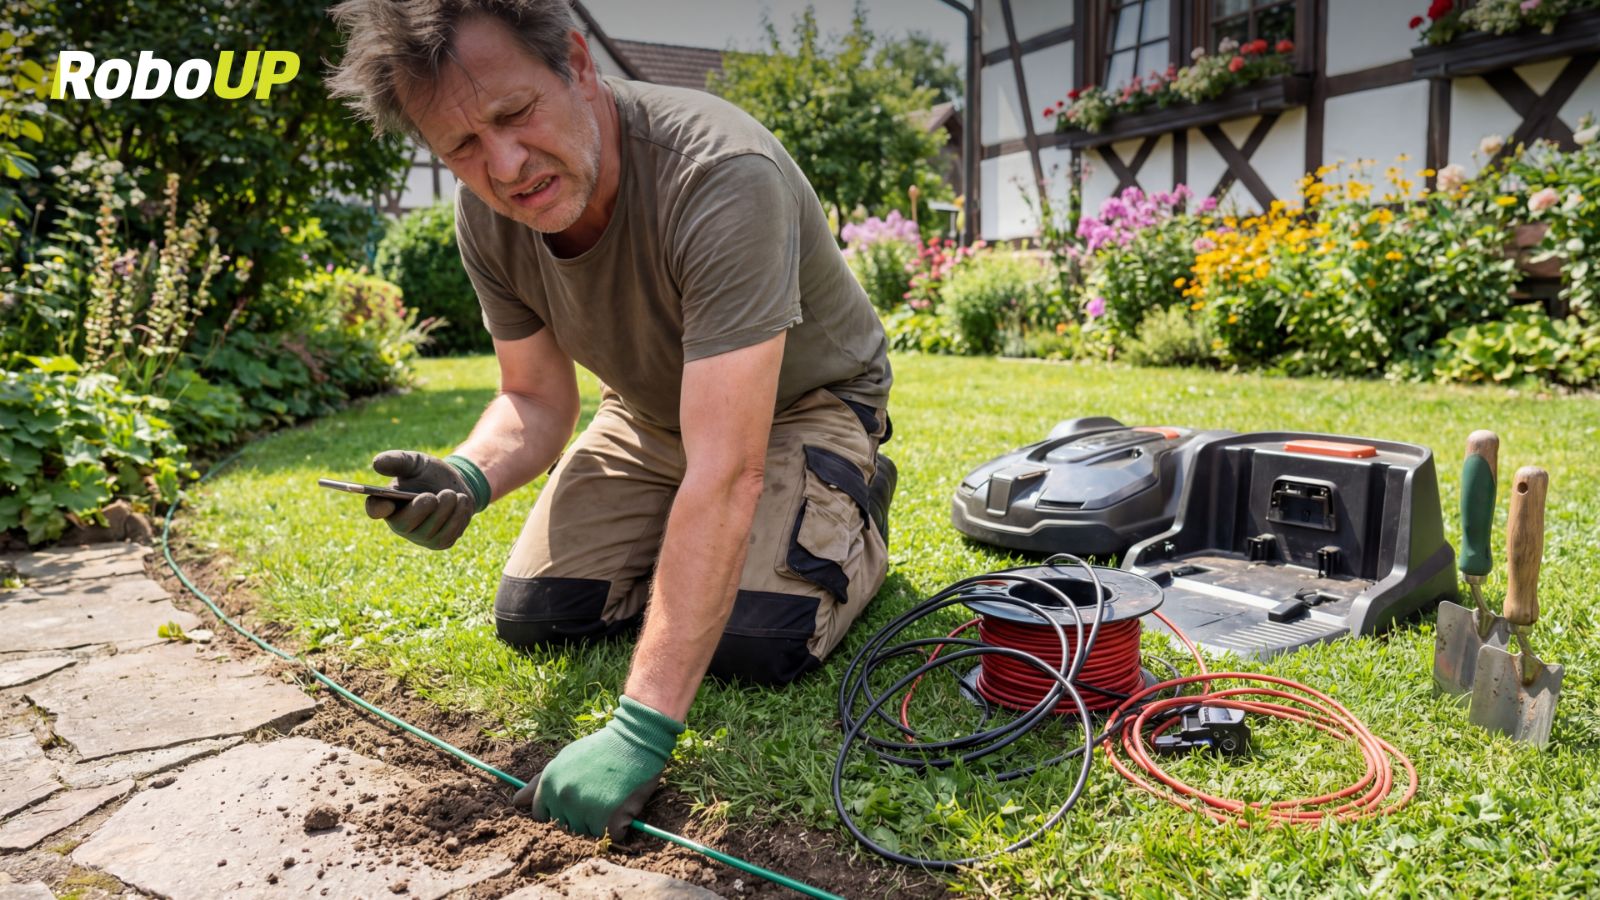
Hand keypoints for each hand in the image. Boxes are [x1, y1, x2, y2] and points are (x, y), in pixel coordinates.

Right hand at [365, 450, 485, 549]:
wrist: (456, 485)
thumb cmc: (429, 474)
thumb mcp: (415, 462)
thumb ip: (397, 460)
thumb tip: (376, 463)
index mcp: (388, 502)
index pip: (375, 509)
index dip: (378, 508)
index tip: (388, 502)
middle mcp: (400, 523)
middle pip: (404, 525)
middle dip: (422, 509)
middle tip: (436, 495)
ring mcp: (420, 536)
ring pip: (430, 532)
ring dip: (446, 511)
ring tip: (455, 494)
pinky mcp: (440, 542)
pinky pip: (449, 535)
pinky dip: (458, 517)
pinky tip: (462, 502)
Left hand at [512, 696, 684, 837]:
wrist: (634, 740)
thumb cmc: (599, 749)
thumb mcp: (563, 759)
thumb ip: (539, 783)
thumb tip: (515, 803)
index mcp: (549, 784)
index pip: (541, 816)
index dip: (557, 811)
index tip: (573, 802)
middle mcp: (562, 798)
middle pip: (565, 827)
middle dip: (579, 817)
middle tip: (597, 794)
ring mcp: (584, 810)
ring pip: (587, 833)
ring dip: (600, 822)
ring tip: (610, 796)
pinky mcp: (608, 819)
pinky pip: (611, 835)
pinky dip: (620, 825)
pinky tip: (623, 803)